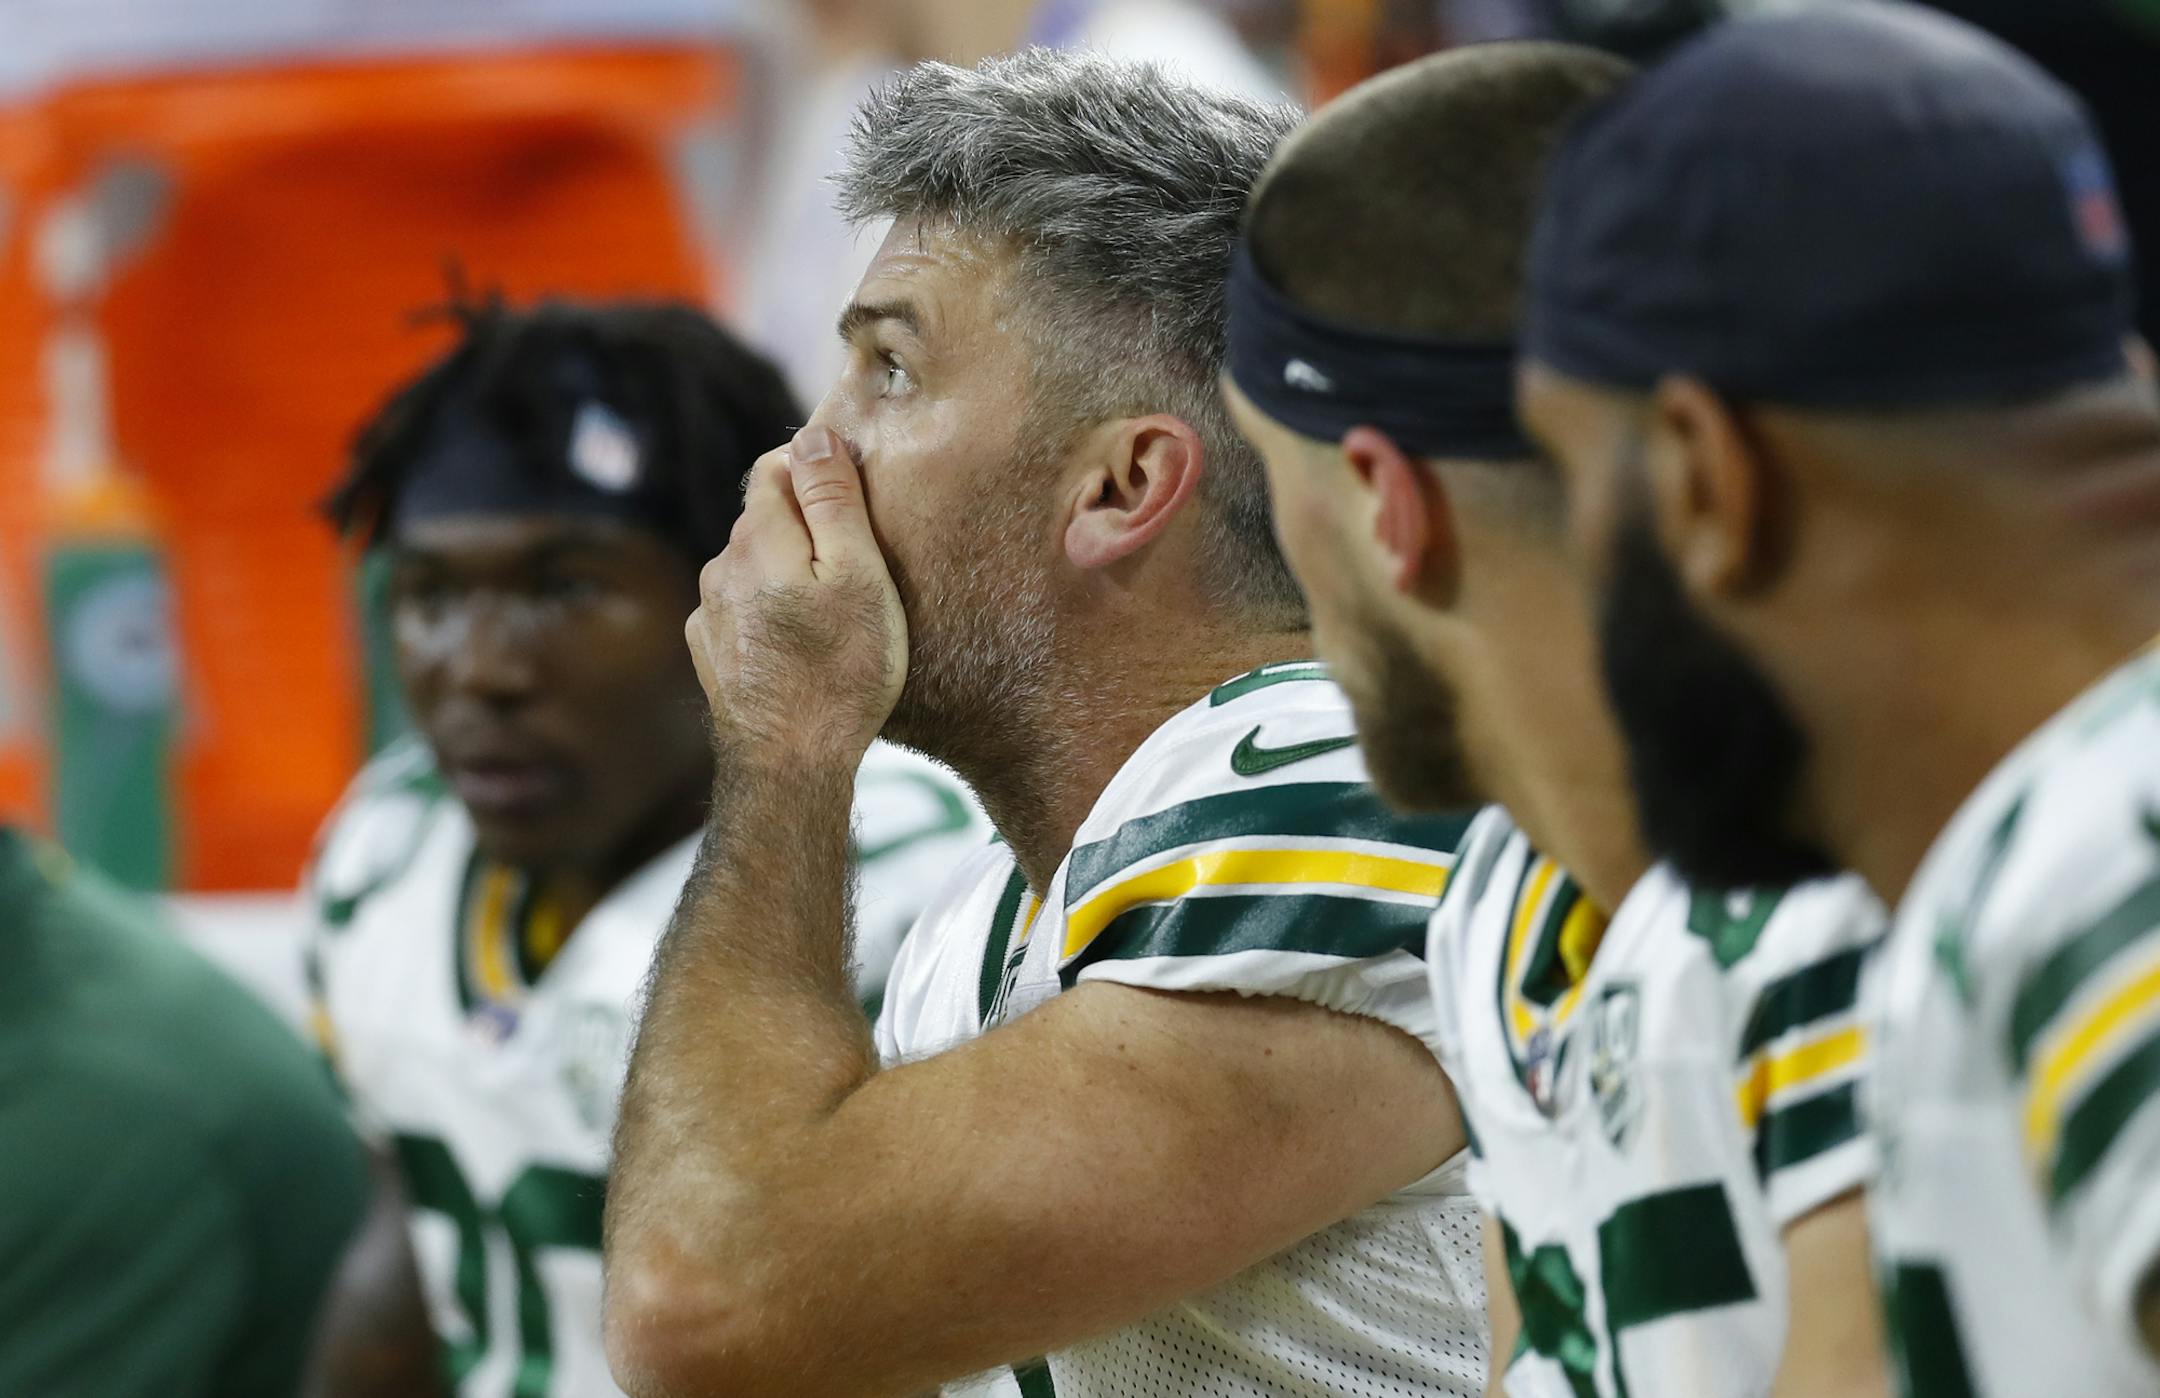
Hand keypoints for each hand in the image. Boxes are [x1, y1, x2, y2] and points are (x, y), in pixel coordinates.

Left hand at [688, 426, 906, 768]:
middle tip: (859, 558)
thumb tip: (814, 435)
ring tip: (834, 608)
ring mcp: (709, 610)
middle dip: (807, 521)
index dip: (818, 467)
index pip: (777, 465)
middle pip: (766, 515)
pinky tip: (801, 641)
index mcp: (760, 535)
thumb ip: (833, 501)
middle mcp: (722, 564)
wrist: (790, 762)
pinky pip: (743, 607)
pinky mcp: (710, 649)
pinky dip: (770, 608)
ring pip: (754, 563)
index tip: (857, 494)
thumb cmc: (841, 669)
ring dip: (788, 569)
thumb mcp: (859, 575)